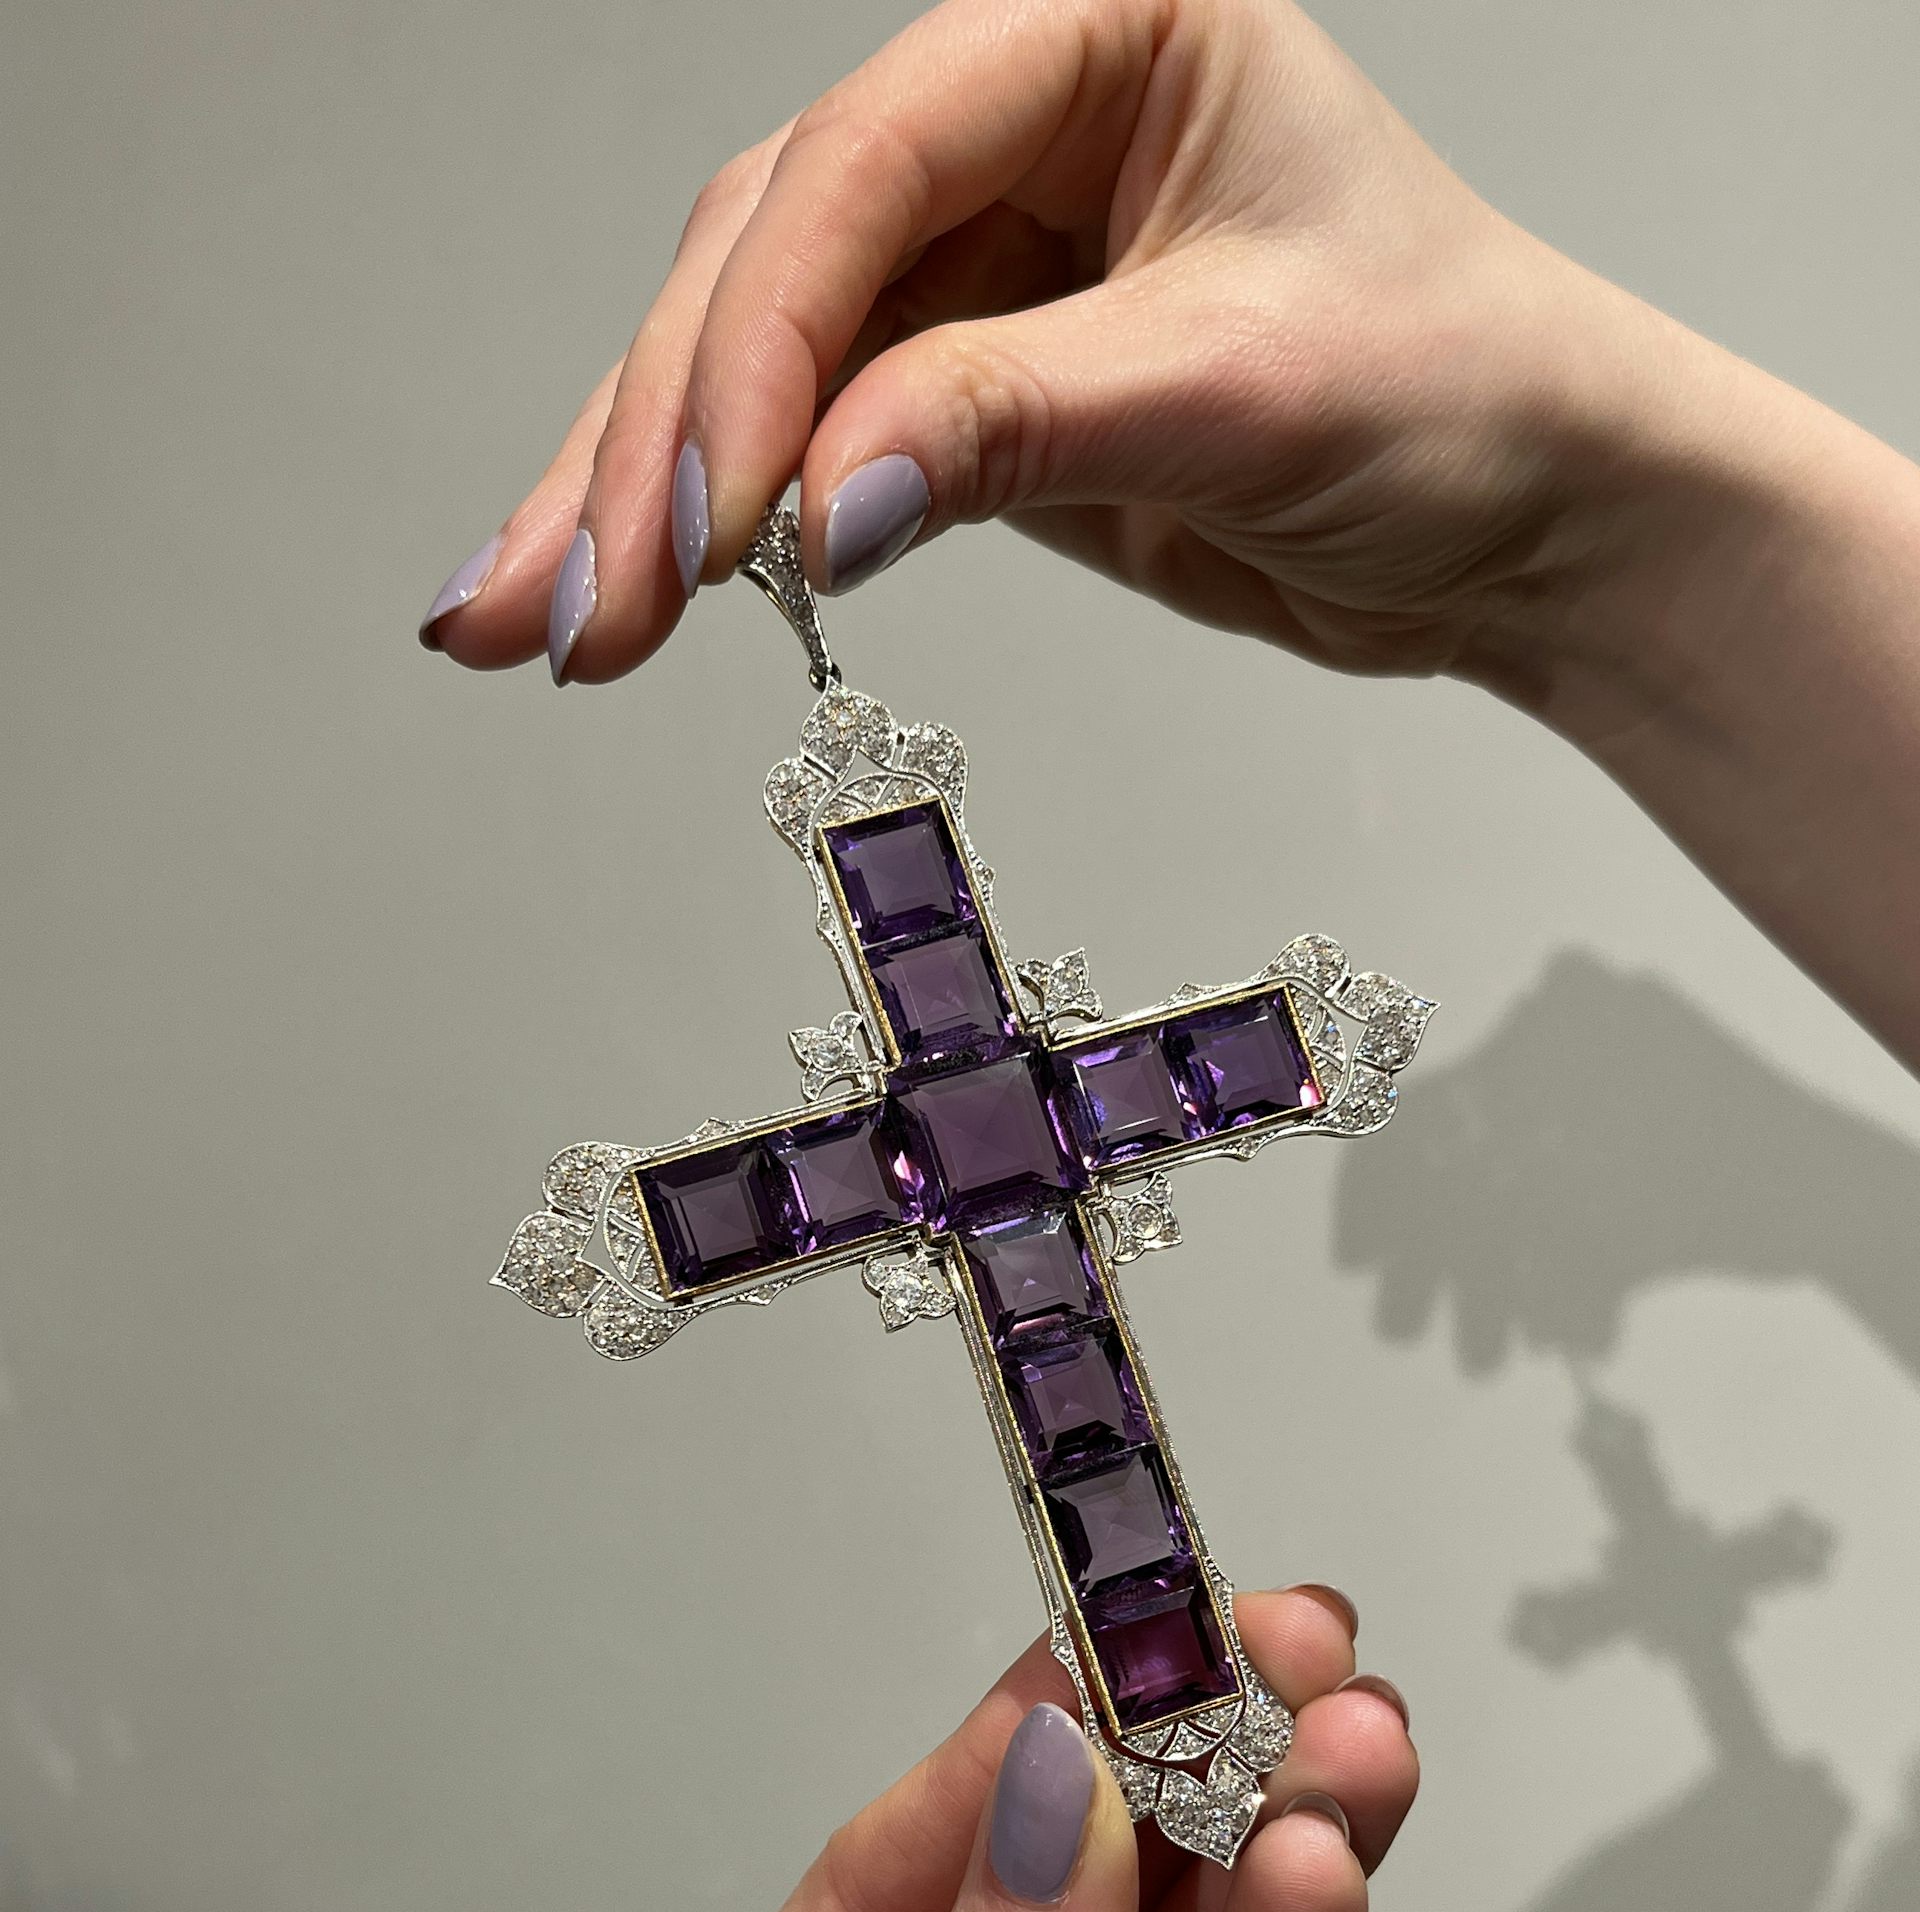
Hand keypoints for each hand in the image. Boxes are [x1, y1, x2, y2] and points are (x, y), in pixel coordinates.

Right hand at [424, 0, 1699, 693]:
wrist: (1533, 514)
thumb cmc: (1464, 387)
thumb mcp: (1242, 385)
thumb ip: (1017, 424)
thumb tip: (819, 505)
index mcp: (1097, 26)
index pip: (868, 162)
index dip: (766, 343)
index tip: (716, 513)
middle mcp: (1017, 124)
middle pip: (771, 257)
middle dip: (663, 444)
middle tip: (583, 602)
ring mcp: (982, 259)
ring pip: (754, 356)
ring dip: (639, 497)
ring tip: (540, 626)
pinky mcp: (967, 386)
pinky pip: (805, 443)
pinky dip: (718, 530)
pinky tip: (626, 591)